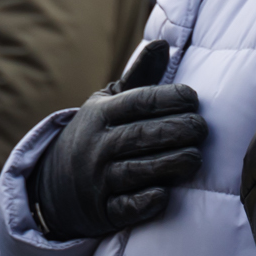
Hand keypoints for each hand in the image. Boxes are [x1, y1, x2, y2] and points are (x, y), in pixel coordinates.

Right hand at [27, 41, 207, 240]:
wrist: (53, 186)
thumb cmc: (97, 135)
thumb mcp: (108, 104)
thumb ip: (139, 78)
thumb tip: (162, 43)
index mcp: (101, 115)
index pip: (138, 102)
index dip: (169, 98)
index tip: (193, 98)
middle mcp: (97, 147)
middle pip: (141, 135)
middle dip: (176, 130)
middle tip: (202, 128)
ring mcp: (98, 181)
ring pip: (136, 171)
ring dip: (169, 164)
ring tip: (195, 157)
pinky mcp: (103, 212)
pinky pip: (125, 208)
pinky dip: (144, 202)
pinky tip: (164, 194)